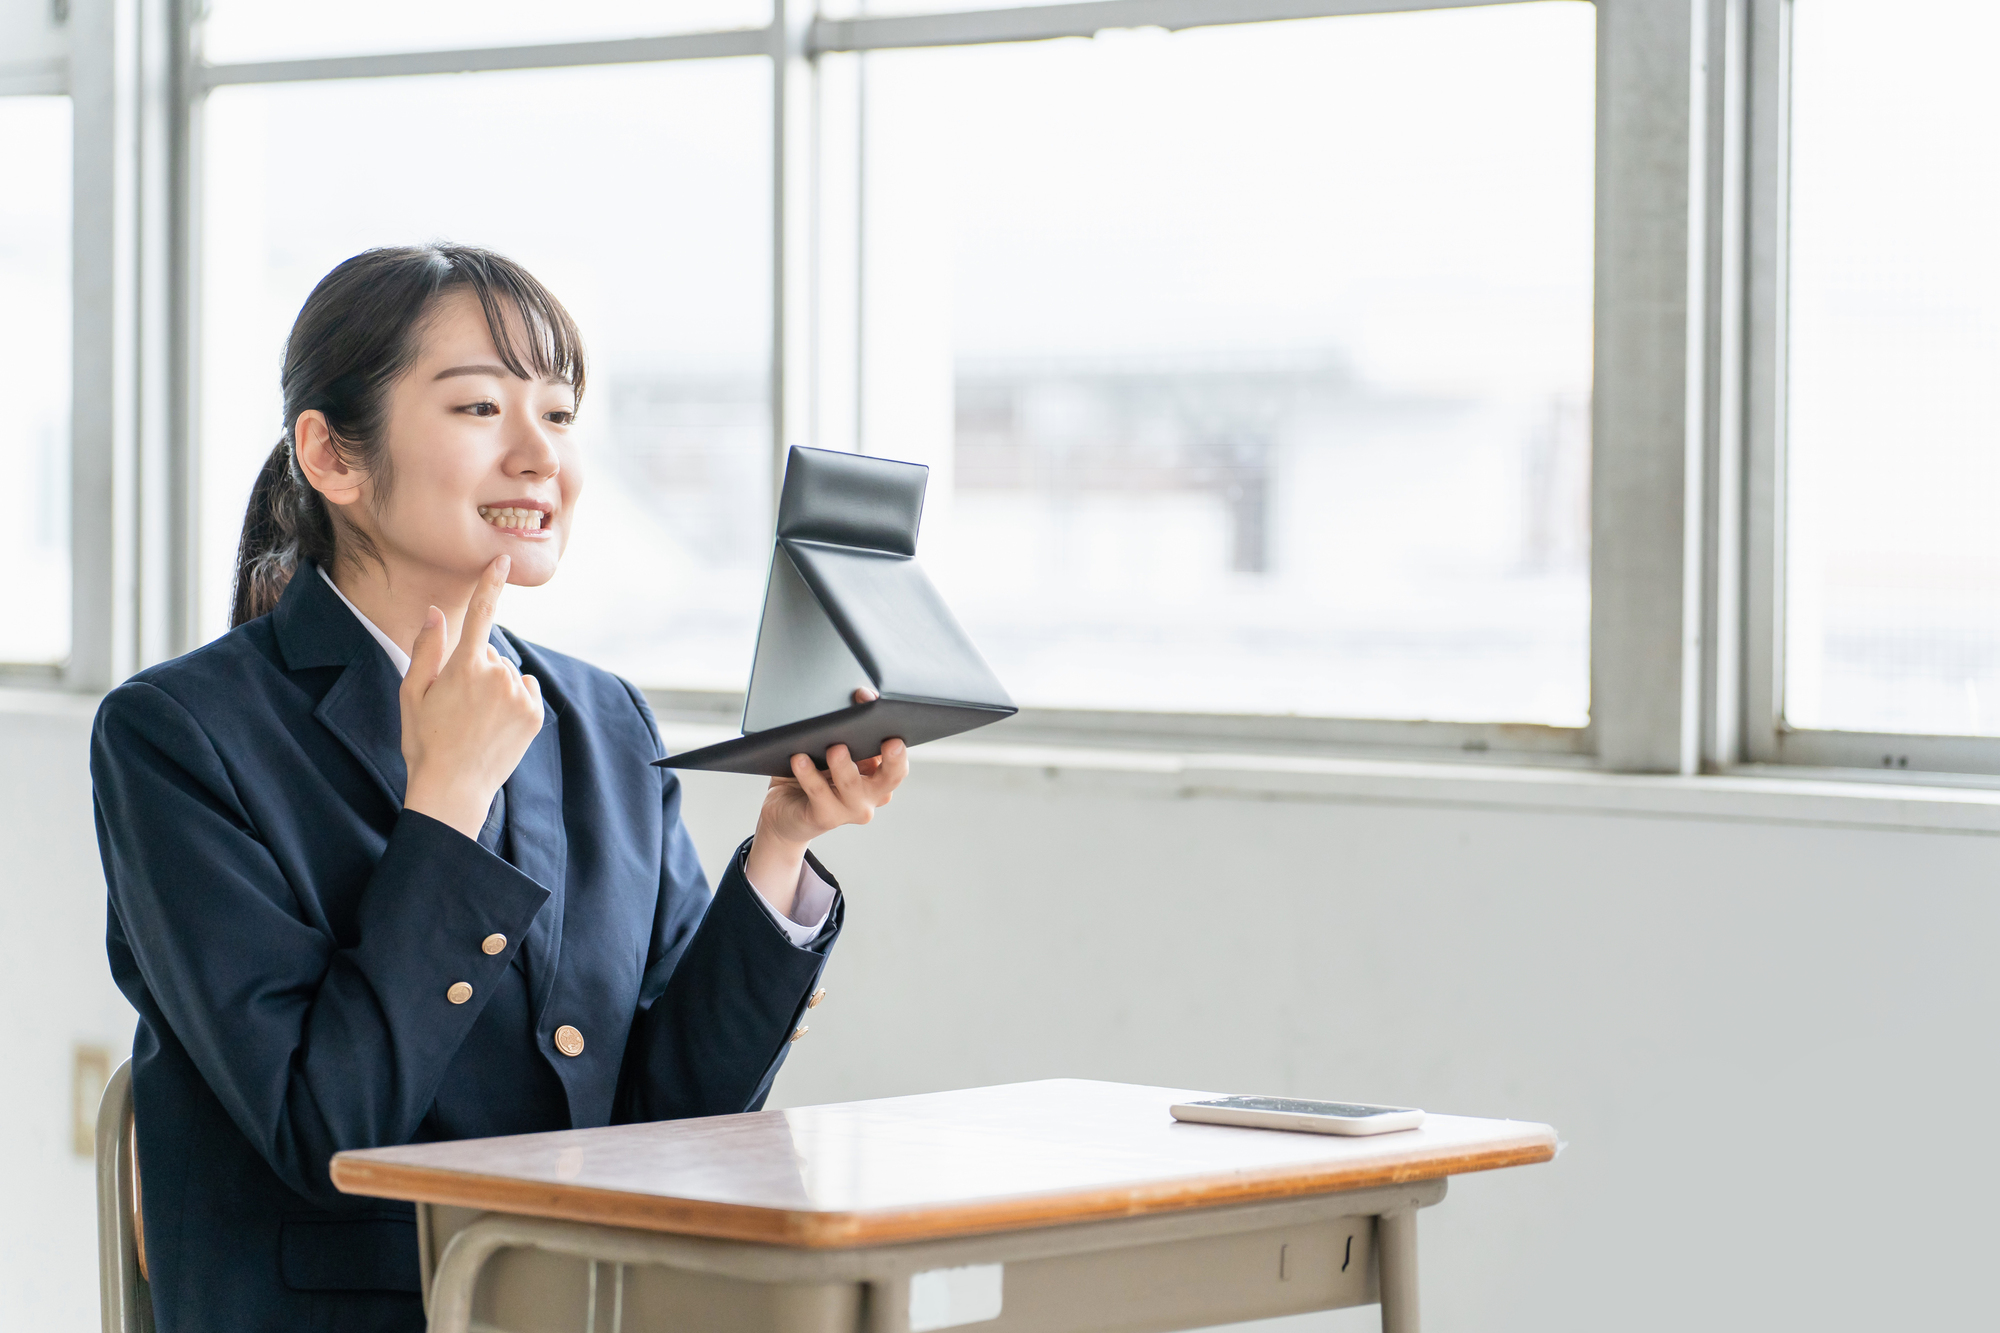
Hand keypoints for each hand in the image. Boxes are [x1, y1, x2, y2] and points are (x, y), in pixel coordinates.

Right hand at [400, 555, 544, 839]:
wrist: (454, 788)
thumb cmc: (425, 740)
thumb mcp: (413, 693)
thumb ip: (427, 648)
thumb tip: (437, 612)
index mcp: (464, 665)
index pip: (481, 614)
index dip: (491, 584)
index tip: (503, 561)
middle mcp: (497, 674)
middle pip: (489, 655)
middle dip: (476, 669)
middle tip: (457, 705)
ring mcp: (520, 695)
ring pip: (509, 674)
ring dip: (496, 687)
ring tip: (476, 720)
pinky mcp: (535, 713)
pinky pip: (525, 692)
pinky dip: (514, 701)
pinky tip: (496, 725)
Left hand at [744, 687, 908, 916]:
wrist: (778, 815)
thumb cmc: (806, 771)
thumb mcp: (827, 748)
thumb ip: (843, 731)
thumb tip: (855, 699)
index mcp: (877, 775)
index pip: (897, 758)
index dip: (897, 741)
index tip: (892, 718)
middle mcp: (869, 797)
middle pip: (889, 779)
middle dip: (891, 761)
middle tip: (887, 738)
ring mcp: (846, 812)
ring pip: (854, 793)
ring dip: (844, 768)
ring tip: (834, 746)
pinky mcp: (818, 820)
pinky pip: (817, 799)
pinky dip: (807, 778)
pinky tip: (796, 760)